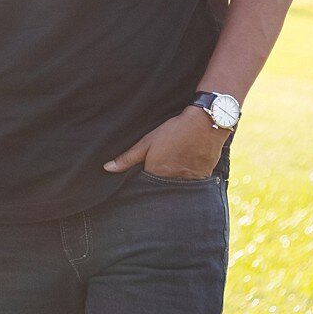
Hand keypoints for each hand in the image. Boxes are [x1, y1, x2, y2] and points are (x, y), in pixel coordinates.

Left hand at [105, 106, 226, 180]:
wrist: (205, 124)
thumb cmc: (174, 131)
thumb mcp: (147, 142)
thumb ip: (127, 158)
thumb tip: (107, 168)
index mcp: (156, 174)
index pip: (145, 186)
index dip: (143, 182)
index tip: (143, 177)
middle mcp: (172, 181)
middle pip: (162, 189)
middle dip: (159, 185)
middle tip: (162, 170)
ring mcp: (189, 181)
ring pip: (177, 188)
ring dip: (174, 183)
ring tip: (175, 169)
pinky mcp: (202, 178)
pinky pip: (192, 185)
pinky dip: (188, 180)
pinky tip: (188, 169)